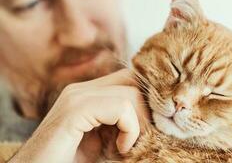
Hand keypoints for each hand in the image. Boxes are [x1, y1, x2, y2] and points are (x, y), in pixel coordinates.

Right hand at [9, 69, 149, 162]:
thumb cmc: (71, 160)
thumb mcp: (106, 140)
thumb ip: (124, 125)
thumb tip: (157, 120)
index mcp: (89, 94)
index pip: (130, 79)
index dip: (147, 99)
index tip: (152, 126)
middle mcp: (82, 89)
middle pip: (133, 80)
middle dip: (147, 108)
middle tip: (146, 135)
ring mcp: (77, 96)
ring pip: (131, 92)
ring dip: (139, 123)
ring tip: (128, 146)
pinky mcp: (74, 110)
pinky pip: (120, 107)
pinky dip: (130, 130)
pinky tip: (121, 148)